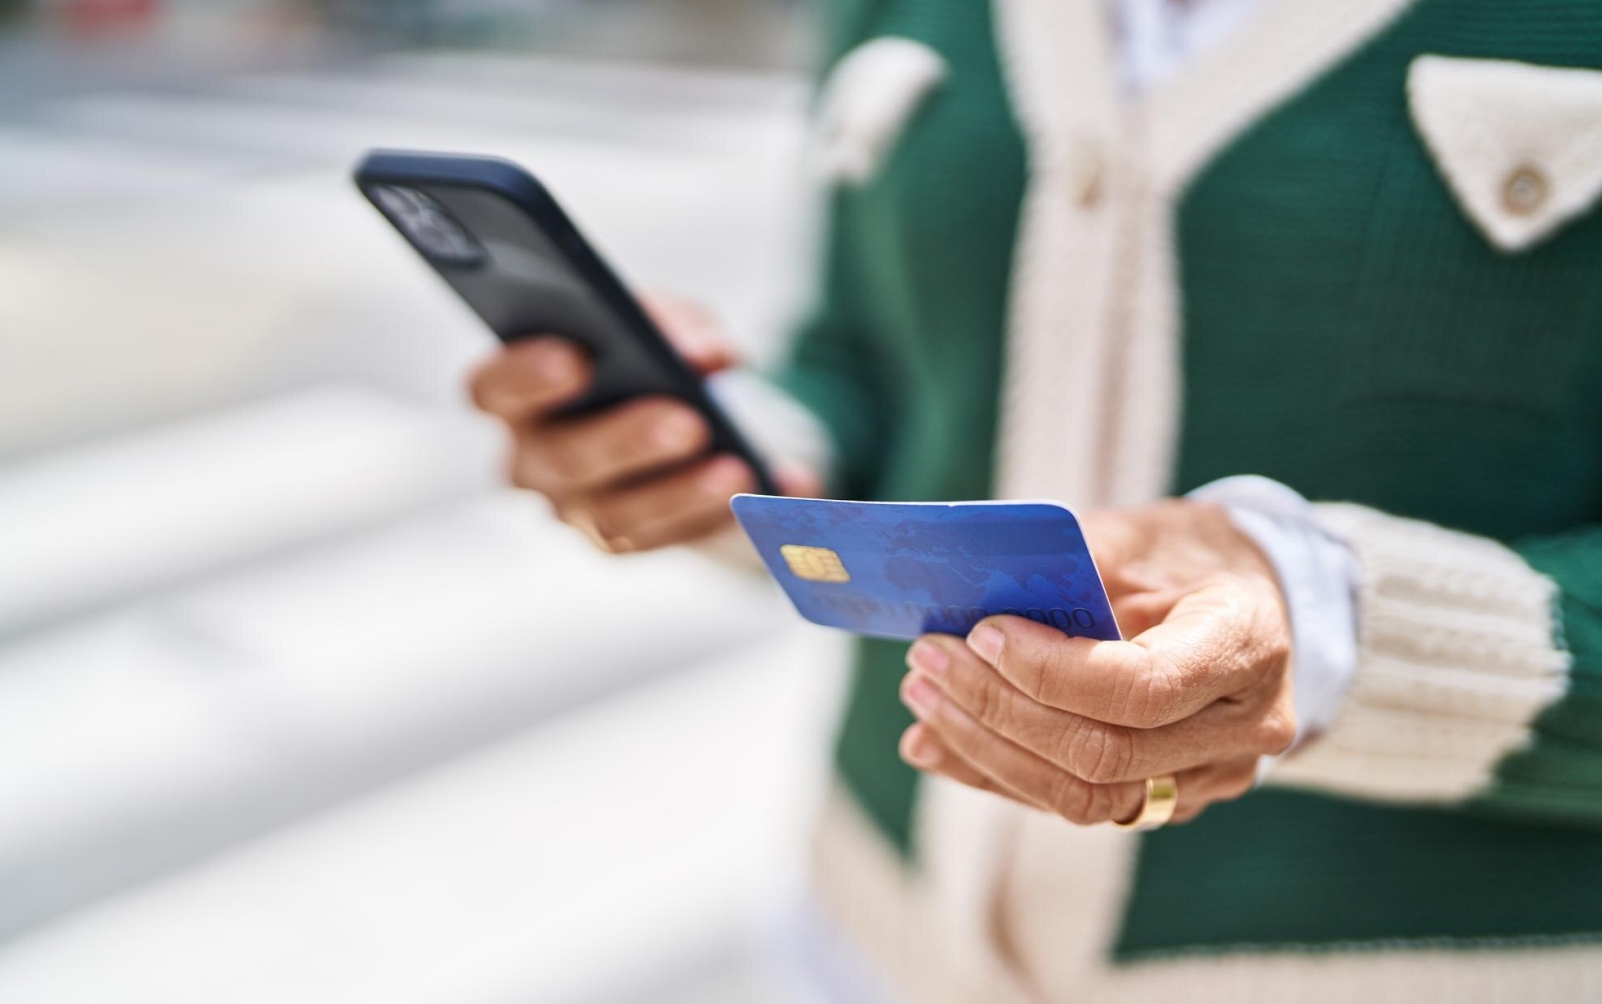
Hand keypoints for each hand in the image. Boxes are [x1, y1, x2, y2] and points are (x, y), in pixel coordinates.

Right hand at [469, 294, 814, 552]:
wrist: (685, 421)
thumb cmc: (650, 358)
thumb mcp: (663, 322)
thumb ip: (676, 322)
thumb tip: (705, 355)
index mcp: (518, 393)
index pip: (492, 388)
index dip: (525, 376)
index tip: (577, 358)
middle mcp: (532, 460)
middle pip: (563, 460)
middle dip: (628, 439)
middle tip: (687, 420)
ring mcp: (574, 511)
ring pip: (615, 517)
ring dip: (680, 494)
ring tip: (735, 469)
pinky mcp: (623, 545)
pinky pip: (666, 541)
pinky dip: (716, 517)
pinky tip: (764, 495)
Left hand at [897, 499, 1295, 825]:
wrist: (1248, 602)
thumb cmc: (1188, 556)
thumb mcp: (1141, 533)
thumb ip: (1073, 561)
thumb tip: (980, 588)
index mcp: (1246, 645)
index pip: (1143, 688)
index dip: (1050, 671)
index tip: (983, 634)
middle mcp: (1242, 728)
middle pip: (1105, 753)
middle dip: (998, 708)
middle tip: (929, 659)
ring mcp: (1209, 778)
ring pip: (1085, 798)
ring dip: (987, 750)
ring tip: (922, 697)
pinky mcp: (1170, 802)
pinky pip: (1076, 803)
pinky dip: (997, 774)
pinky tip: (935, 742)